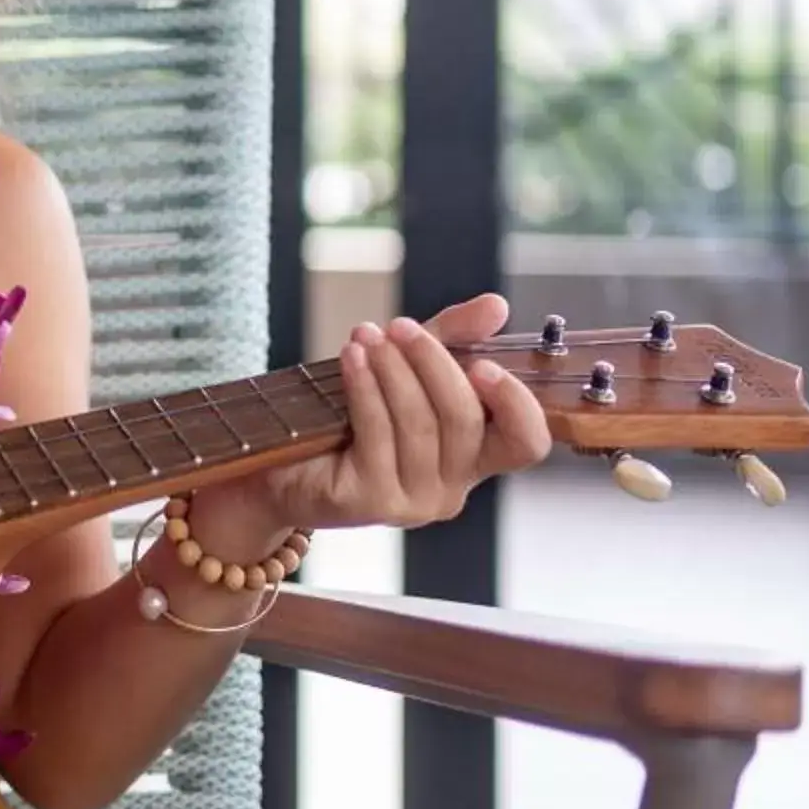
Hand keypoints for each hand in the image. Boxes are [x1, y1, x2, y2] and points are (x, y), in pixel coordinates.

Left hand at [265, 293, 550, 531]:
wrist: (283, 465)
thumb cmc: (354, 416)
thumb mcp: (408, 367)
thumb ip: (454, 338)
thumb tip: (497, 306)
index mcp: (474, 458)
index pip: (525, 442)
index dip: (515, 404)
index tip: (483, 364)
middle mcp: (453, 488)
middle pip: (465, 420)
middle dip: (433, 362)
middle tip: (401, 325)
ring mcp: (415, 501)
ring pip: (419, 424)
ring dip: (392, 369)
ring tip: (367, 334)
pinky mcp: (373, 502)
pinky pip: (377, 434)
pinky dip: (365, 387)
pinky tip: (352, 357)